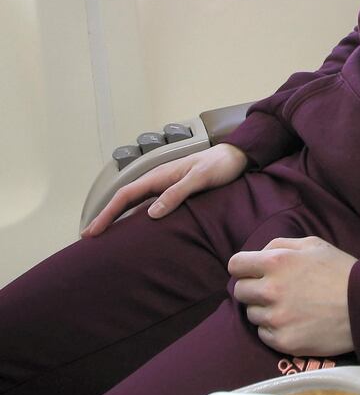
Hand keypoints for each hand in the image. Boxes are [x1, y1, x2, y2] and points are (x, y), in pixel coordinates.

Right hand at [81, 143, 248, 236]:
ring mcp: (165, 185)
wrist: (236, 156)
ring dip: (118, 217)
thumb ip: (177, 193)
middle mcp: (158, 180)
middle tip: (89, 237)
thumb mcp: (200, 178)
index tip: (92, 231)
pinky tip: (135, 228)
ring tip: (106, 236)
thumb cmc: (219, 165)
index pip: (126, 195)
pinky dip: (135, 216)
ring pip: (135, 203)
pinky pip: (148, 205)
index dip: (107, 213)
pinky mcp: (174, 191)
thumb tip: (152, 213)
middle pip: (125, 200)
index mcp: (160, 176)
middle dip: (106, 217)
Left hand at [229, 237, 356, 356]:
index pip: (236, 265)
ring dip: (264, 309)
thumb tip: (258, 254)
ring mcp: (276, 318)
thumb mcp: (313, 244)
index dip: (243, 267)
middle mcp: (271, 289)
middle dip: (253, 288)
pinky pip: (263, 334)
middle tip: (273, 290)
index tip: (251, 272)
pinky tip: (293, 321)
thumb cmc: (339, 270)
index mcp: (276, 261)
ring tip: (288, 306)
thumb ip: (280, 244)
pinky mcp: (283, 341)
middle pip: (240, 291)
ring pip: (251, 314)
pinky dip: (274, 328)